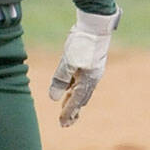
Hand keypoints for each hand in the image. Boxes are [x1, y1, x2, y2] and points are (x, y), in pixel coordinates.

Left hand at [49, 8, 120, 125]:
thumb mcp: (68, 61)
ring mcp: (92, 71)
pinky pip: (82, 81)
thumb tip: (53, 98)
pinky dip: (75, 89)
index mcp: (88, 80)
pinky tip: (70, 90)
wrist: (95, 26)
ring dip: (74, 101)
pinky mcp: (90, 64)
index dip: (68, 113)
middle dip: (73, 111)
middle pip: (81, 99)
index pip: (76, 102)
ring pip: (82, 91)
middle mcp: (92, 78)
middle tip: (65, 124)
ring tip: (66, 110)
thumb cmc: (81, 43)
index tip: (62, 123)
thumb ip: (60, 79)